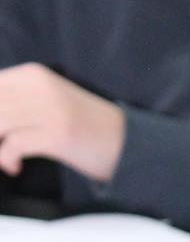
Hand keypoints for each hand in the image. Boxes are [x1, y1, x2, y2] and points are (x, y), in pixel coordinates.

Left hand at [0, 63, 125, 180]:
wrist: (125, 142)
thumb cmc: (82, 126)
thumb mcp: (47, 100)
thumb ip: (15, 100)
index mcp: (34, 75)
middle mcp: (41, 87)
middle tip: (2, 143)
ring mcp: (51, 110)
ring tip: (6, 157)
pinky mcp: (58, 135)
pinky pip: (13, 145)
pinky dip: (8, 158)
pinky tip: (15, 166)